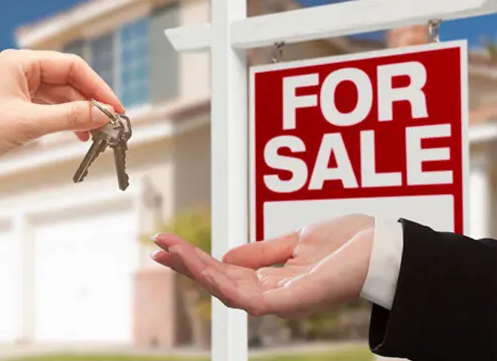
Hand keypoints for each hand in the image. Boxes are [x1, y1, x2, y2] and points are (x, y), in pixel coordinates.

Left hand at [0, 49, 123, 196]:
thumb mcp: (27, 124)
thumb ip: (69, 118)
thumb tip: (103, 115)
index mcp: (20, 63)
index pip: (71, 67)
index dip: (97, 87)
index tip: (114, 109)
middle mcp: (20, 73)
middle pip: (68, 82)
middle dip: (90, 103)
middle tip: (110, 125)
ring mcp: (16, 93)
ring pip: (59, 99)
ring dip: (79, 115)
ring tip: (96, 135)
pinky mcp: (14, 113)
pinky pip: (48, 113)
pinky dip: (64, 123)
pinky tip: (76, 136)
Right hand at [151, 214, 373, 318]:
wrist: (386, 247)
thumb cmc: (350, 244)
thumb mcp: (296, 241)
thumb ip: (262, 251)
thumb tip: (226, 256)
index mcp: (272, 279)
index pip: (224, 272)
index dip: (195, 259)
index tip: (167, 243)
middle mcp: (273, 293)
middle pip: (218, 282)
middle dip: (186, 265)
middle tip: (157, 246)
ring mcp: (282, 300)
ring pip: (226, 291)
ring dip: (196, 271)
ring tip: (169, 252)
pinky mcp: (292, 301)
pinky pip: (248, 298)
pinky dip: (221, 283)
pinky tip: (202, 268)